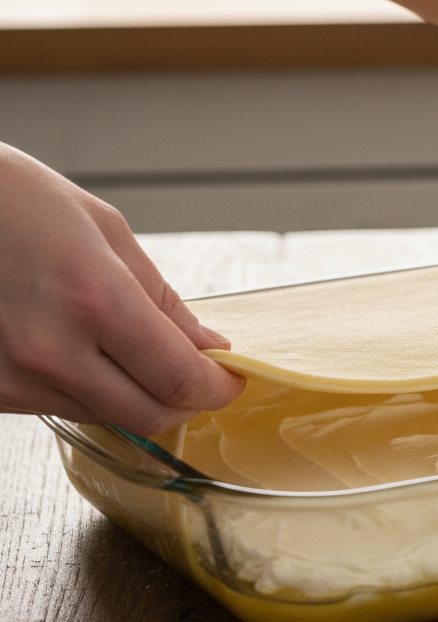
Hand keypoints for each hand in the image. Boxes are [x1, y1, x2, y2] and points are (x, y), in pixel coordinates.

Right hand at [0, 144, 243, 433]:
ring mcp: (14, 378)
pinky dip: (93, 392)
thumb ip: (163, 301)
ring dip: (139, 395)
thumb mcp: (107, 233)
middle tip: (198, 374)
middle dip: (188, 401)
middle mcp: (50, 350)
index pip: (180, 379)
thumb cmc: (15, 203)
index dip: (219, 387)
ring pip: (110, 418)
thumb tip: (208, 347)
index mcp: (93, 300)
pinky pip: (67, 408)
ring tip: (131, 349)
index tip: (232, 378)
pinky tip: (85, 351)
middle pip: (151, 417)